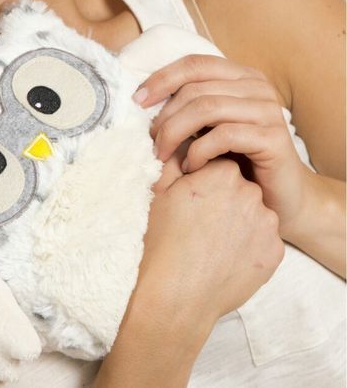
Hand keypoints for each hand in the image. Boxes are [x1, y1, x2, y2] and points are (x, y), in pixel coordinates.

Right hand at [129, 159, 284, 328]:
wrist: (177, 292)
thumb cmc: (164, 240)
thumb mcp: (160, 191)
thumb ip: (174, 160)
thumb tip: (181, 143)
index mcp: (223, 172)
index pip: (220, 162)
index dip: (205, 178)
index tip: (194, 196)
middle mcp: (251, 192)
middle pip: (240, 186)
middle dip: (225, 197)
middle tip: (203, 220)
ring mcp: (267, 224)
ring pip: (254, 213)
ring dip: (240, 221)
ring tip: (214, 241)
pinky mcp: (275, 252)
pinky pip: (263, 240)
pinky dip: (249, 245)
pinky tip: (227, 256)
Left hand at [134, 54, 306, 236]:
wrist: (285, 198)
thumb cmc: (240, 161)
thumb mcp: (212, 127)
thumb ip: (192, 107)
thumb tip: (143, 99)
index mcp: (242, 76)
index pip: (194, 64)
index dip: (162, 79)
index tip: (137, 101)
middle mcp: (258, 87)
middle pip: (195, 89)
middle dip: (164, 116)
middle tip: (149, 142)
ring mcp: (268, 110)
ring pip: (206, 109)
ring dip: (175, 133)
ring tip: (163, 156)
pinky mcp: (274, 138)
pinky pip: (224, 135)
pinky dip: (198, 151)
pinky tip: (190, 167)